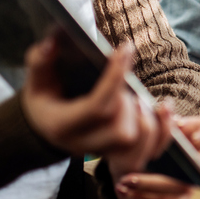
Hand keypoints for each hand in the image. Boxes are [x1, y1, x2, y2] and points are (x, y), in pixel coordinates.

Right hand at [21, 35, 170, 158]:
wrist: (44, 127)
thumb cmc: (44, 96)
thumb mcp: (36, 78)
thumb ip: (40, 59)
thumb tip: (52, 43)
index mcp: (64, 125)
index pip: (96, 106)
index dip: (115, 77)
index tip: (126, 48)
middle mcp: (84, 144)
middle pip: (121, 130)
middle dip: (130, 102)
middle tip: (127, 85)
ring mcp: (103, 152)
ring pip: (137, 146)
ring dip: (148, 119)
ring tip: (142, 97)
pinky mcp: (118, 155)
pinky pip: (147, 154)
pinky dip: (162, 134)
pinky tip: (163, 109)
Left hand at [108, 113, 199, 198]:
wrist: (131, 150)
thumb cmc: (146, 131)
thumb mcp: (152, 120)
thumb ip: (162, 119)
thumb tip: (172, 123)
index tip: (199, 137)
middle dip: (195, 163)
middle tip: (166, 160)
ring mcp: (193, 180)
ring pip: (185, 188)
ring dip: (153, 184)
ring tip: (127, 179)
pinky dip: (142, 198)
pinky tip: (123, 189)